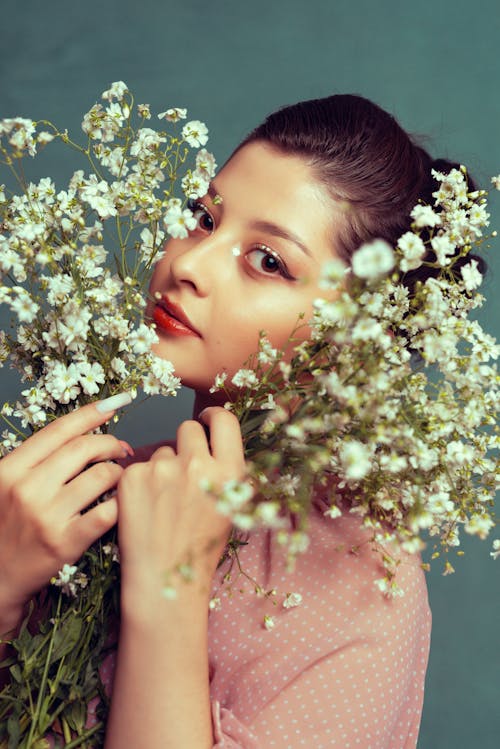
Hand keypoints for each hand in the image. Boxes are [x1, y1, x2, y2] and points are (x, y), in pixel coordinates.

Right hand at [0, 401, 127, 618]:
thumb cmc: (6, 527)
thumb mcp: (7, 485)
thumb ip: (37, 461)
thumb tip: (84, 435)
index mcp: (11, 469)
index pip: (59, 430)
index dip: (91, 412)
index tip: (116, 402)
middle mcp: (27, 488)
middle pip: (85, 448)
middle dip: (111, 443)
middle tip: (122, 450)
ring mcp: (47, 515)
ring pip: (103, 476)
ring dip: (120, 473)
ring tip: (119, 479)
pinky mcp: (66, 542)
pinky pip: (109, 511)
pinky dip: (122, 503)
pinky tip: (121, 504)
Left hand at [116, 407, 245, 609]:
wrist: (165, 580)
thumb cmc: (201, 548)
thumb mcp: (232, 508)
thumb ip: (228, 471)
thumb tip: (218, 441)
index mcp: (229, 472)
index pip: (224, 419)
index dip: (213, 416)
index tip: (206, 420)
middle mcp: (198, 464)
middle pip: (189, 428)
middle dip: (186, 443)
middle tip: (182, 469)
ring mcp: (163, 469)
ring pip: (161, 450)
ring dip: (162, 468)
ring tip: (163, 504)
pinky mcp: (133, 477)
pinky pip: (138, 466)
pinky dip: (140, 483)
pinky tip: (145, 509)